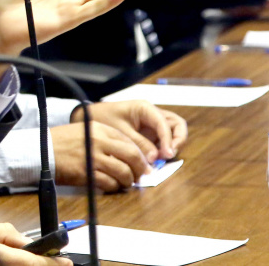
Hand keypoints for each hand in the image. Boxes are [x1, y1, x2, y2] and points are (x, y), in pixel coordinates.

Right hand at [51, 121, 149, 191]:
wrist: (40, 149)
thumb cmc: (62, 141)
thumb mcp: (84, 130)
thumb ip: (105, 138)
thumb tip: (128, 153)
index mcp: (99, 128)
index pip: (130, 141)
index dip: (140, 155)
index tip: (142, 164)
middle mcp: (99, 141)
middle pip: (132, 156)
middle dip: (139, 169)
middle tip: (139, 176)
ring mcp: (93, 157)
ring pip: (123, 171)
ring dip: (128, 180)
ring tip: (125, 183)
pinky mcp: (86, 173)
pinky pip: (109, 183)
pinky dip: (113, 187)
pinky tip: (112, 186)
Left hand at [72, 101, 187, 162]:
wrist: (90, 118)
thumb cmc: (104, 119)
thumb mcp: (120, 131)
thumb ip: (139, 143)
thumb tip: (155, 159)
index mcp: (145, 108)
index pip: (164, 122)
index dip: (168, 139)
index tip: (166, 154)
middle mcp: (153, 115)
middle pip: (176, 125)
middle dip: (177, 140)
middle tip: (168, 155)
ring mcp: (153, 125)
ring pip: (173, 133)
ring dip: (172, 146)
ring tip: (162, 159)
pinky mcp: (150, 135)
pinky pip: (163, 142)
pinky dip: (163, 151)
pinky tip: (155, 160)